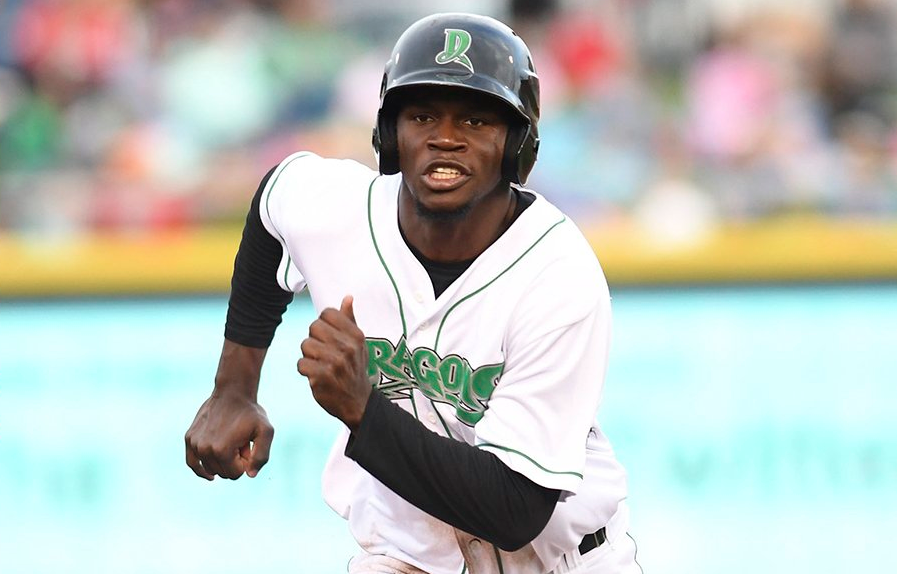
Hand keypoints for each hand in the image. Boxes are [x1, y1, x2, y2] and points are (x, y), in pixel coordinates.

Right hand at [184, 389, 273, 479]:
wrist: (232, 392)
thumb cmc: (251, 412)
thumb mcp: (266, 432)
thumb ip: (262, 456)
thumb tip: (249, 474)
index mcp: (222, 451)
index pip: (236, 474)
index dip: (245, 462)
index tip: (248, 446)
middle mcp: (204, 449)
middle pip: (222, 473)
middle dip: (233, 461)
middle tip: (239, 441)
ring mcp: (195, 444)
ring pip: (210, 468)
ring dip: (222, 459)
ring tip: (229, 440)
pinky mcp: (189, 438)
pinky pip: (192, 462)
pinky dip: (200, 470)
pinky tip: (210, 476)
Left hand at [298, 295, 371, 431]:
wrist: (358, 402)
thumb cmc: (355, 369)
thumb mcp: (358, 344)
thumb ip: (350, 320)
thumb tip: (347, 297)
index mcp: (356, 335)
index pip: (327, 314)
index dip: (323, 324)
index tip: (328, 336)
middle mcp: (346, 347)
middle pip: (314, 327)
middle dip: (315, 339)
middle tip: (324, 353)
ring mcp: (334, 362)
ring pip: (305, 345)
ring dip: (309, 356)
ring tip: (320, 364)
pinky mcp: (321, 376)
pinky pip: (301, 363)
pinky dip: (305, 370)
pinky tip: (316, 375)